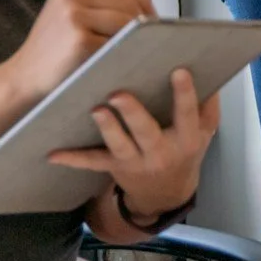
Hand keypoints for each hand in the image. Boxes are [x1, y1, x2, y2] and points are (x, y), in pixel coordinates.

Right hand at [1, 0, 152, 102]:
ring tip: (132, 49)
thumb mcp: (78, 5)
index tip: (148, 18)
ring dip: (136, 37)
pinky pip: (117, 41)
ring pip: (127, 20)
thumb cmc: (54, 44)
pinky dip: (124, 52)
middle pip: (128, 0)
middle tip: (147, 38)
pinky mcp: (79, 40)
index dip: (143, 1)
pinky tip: (118, 59)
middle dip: (144, 20)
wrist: (26, 75)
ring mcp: (73, 15)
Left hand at [50, 67, 219, 225]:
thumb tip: (205, 66)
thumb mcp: (206, 131)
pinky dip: (72, 159)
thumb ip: (208, 103)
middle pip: (147, 132)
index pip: (187, 115)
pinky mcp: (115, 167)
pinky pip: (93, 162)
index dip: (184, 94)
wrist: (167, 193)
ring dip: (107, 129)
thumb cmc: (186, 151)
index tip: (178, 70)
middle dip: (133, 114)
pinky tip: (53, 153)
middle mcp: (161, 152)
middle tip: (119, 94)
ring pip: (119, 146)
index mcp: (186, 139)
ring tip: (96, 110)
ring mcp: (136, 161)